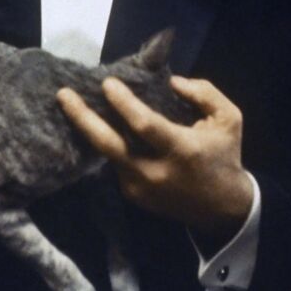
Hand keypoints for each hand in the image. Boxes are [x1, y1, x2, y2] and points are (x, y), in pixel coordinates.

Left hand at [57, 75, 252, 249]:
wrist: (223, 209)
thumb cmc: (224, 156)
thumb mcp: (228, 118)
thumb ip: (204, 93)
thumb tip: (172, 82)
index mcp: (181, 150)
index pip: (144, 125)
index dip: (123, 104)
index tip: (107, 83)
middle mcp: (155, 172)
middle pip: (109, 146)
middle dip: (82, 119)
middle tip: (63, 95)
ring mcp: (141, 189)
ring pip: (108, 154)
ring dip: (89, 129)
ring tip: (70, 104)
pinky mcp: (133, 197)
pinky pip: (115, 164)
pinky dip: (106, 144)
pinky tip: (95, 125)